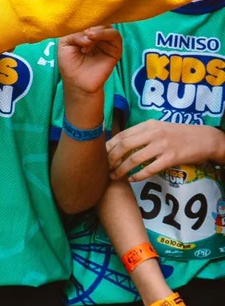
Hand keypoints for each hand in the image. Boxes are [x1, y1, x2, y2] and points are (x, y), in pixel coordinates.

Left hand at [58, 26, 121, 94]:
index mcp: (86, 33)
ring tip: (86, 39)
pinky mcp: (115, 50)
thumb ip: (74, 34)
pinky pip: (115, 36)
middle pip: (99, 21)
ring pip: (108, 27)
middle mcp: (98, 36)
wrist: (77, 82)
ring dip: (96, 31)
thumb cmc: (69, 64)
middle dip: (90, 26)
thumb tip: (89, 34)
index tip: (75, 26)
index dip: (83, 20)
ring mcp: (107, 42)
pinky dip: (104, 34)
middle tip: (82, 35)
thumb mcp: (64, 44)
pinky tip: (91, 40)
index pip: (90, 19)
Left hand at [109, 120, 224, 180]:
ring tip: (114, 177)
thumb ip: (141, 133)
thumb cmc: (179, 134)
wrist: (206, 138)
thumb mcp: (159, 128)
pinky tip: (132, 180)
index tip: (99, 156)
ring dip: (122, 169)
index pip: (121, 135)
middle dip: (111, 159)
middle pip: (124, 146)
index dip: (108, 146)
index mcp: (148, 125)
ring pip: (135, 158)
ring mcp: (163, 145)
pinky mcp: (172, 157)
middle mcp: (154, 133)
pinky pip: (151, 168)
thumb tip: (119, 143)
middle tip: (104, 169)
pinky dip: (139, 175)